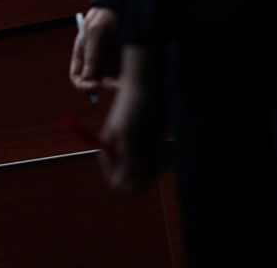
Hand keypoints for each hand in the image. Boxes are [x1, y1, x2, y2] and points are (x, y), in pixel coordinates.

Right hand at [69, 6, 121, 91]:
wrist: (128, 5)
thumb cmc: (108, 13)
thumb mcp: (96, 29)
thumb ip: (91, 52)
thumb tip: (87, 76)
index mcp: (83, 54)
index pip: (77, 76)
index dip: (82, 85)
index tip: (95, 85)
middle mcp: (94, 60)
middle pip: (93, 83)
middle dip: (102, 87)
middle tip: (114, 86)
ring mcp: (109, 62)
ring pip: (108, 83)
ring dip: (115, 86)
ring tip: (125, 82)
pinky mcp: (122, 62)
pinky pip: (121, 78)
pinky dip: (124, 80)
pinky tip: (131, 77)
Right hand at [99, 46, 169, 192]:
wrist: (149, 89)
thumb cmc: (134, 108)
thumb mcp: (128, 135)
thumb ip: (125, 162)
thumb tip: (122, 186)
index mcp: (109, 154)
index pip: (116, 184)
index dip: (129, 183)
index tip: (143, 170)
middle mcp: (124, 158)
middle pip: (135, 184)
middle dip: (148, 174)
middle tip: (154, 155)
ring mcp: (140, 155)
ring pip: (152, 176)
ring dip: (159, 165)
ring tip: (159, 142)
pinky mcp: (154, 150)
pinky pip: (162, 167)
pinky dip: (167, 159)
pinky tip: (165, 143)